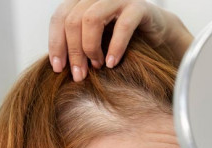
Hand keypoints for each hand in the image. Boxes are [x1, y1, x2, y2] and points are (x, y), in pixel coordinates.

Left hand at [48, 0, 192, 81]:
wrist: (155, 33)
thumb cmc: (119, 39)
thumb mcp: (93, 40)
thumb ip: (75, 44)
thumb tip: (57, 66)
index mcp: (82, 0)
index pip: (59, 17)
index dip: (56, 43)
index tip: (58, 68)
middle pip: (73, 20)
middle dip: (74, 51)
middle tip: (79, 75)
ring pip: (91, 19)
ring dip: (91, 48)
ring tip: (97, 67)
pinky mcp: (138, 7)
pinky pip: (123, 26)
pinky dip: (115, 47)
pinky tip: (112, 63)